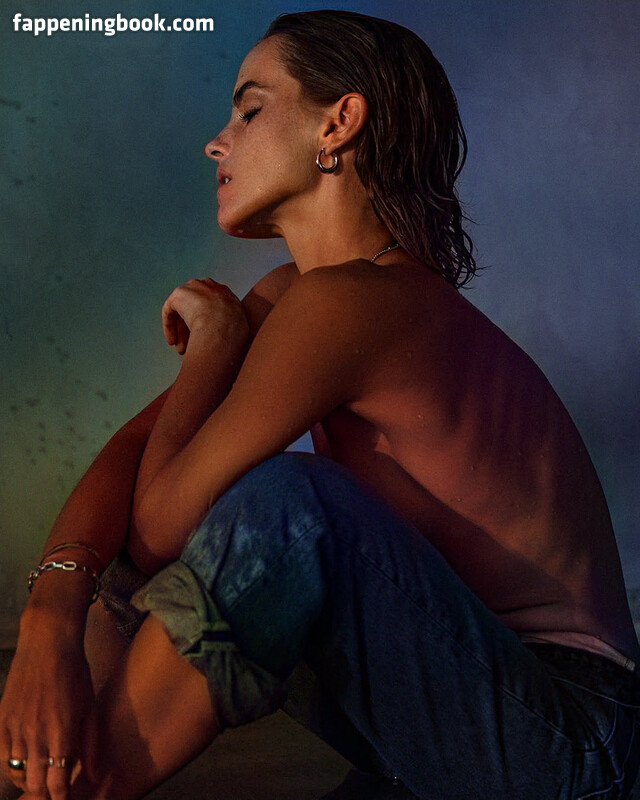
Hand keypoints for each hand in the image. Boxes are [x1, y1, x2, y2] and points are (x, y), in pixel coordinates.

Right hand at [0, 627, 98, 799]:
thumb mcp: (91, 707)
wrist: (48, 644)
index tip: (66, 799)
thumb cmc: (75, 673)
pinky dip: (13, 766)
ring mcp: (16, 728)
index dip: (61, 798)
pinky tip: (25, 764)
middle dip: (46, 794)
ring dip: (30, 781)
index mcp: (62, 733)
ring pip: (18, 773)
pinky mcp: (2, 720)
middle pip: (35, 785)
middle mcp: (36, 734)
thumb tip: (94, 775)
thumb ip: (92, 744)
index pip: (58, 784)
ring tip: (41, 780)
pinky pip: (3, 756)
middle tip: (54, 793)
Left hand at [162, 278, 249, 356]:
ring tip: (181, 350)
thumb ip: (228, 327)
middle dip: (191, 330)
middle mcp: (210, 286)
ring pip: (183, 312)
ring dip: (181, 332)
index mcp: (226, 294)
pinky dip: (170, 327)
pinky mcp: (179, 294)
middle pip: (195, 308)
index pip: (211, 307)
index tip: (204, 338)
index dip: (206, 324)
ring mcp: (194, 288)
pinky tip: (172, 341)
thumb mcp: (239, 327)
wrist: (225, 326)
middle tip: (189, 348)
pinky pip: (171, 311)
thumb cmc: (235, 334)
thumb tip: (225, 344)